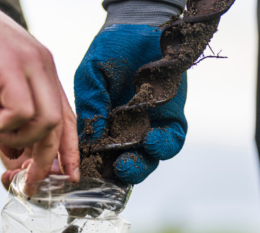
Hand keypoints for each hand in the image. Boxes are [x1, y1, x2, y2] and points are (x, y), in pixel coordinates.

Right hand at [0, 0, 79, 193]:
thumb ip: (4, 126)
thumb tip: (14, 159)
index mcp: (44, 76)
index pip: (68, 120)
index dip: (69, 152)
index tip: (66, 177)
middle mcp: (45, 69)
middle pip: (60, 127)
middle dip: (44, 163)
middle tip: (25, 182)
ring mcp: (32, 65)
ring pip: (45, 123)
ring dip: (16, 139)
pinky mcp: (11, 64)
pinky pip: (21, 111)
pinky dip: (1, 124)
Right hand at [74, 24, 187, 183]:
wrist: (140, 28)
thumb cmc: (110, 50)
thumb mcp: (91, 77)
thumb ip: (90, 105)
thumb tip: (89, 139)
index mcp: (101, 125)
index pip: (98, 156)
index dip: (94, 170)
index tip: (88, 177)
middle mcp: (125, 131)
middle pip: (123, 164)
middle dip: (119, 174)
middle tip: (114, 171)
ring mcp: (149, 126)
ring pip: (147, 159)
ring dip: (139, 166)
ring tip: (129, 162)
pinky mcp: (171, 118)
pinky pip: (171, 141)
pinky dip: (162, 146)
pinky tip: (151, 140)